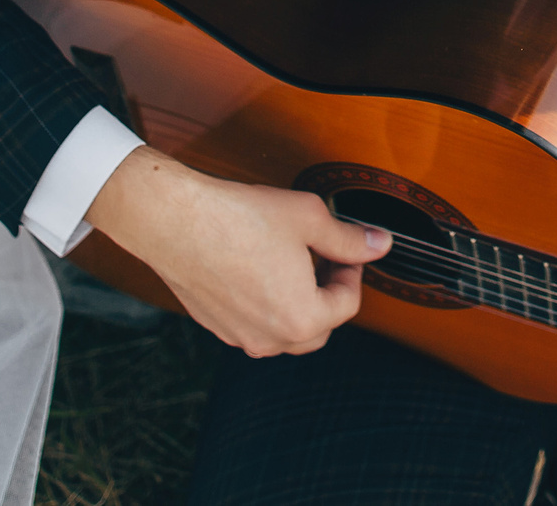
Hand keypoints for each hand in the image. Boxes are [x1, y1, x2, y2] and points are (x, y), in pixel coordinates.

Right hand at [85, 147, 390, 356]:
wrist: (176, 221)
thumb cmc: (240, 218)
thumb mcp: (310, 218)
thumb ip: (350, 238)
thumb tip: (380, 243)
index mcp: (302, 318)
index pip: (348, 304)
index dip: (353, 270)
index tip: (346, 247)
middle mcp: (271, 339)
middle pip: (319, 328)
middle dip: (328, 295)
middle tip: (323, 257)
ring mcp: (240, 336)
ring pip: (285, 332)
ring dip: (297, 305)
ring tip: (291, 262)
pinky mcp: (215, 326)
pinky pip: (254, 325)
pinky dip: (266, 306)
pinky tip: (258, 269)